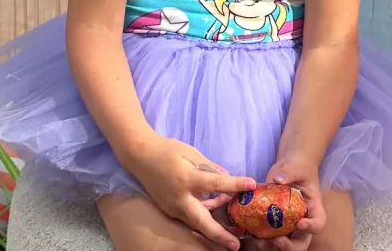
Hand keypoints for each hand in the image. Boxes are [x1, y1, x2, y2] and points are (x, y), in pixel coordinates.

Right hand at [126, 134, 255, 250]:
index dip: (235, 184)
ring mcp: (172, 207)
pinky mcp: (169, 210)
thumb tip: (227, 178)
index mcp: (187, 179)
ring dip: (213, 227)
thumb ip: (210, 167)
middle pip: (202, 221)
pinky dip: (203, 215)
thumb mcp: (191, 153)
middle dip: (219, 235)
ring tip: (232, 230)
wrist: (140, 156)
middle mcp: (180, 198)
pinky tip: (216, 207)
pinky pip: (189, 217)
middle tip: (236, 245)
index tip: (252, 184)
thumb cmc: (167, 151)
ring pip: (196, 223)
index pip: (216, 183)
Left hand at [253, 157, 326, 250]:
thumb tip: (278, 179)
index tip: (300, 223)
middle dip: (291, 245)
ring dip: (274, 246)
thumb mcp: (296, 167)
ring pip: (286, 242)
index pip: (319, 222)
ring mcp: (289, 223)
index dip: (312, 227)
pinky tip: (253, 236)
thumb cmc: (298, 167)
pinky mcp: (275, 222)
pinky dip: (263, 239)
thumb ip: (289, 172)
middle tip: (278, 240)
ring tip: (261, 242)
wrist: (289, 168)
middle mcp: (303, 219)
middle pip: (302, 241)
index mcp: (313, 207)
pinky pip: (271, 236)